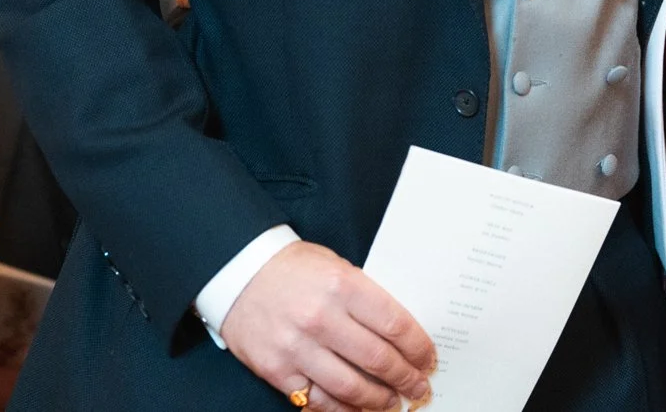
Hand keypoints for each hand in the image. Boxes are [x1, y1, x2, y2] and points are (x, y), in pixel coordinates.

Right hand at [218, 241, 436, 411]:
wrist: (238, 272)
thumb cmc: (293, 268)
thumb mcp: (336, 267)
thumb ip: (365, 298)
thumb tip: (401, 335)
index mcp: (341, 286)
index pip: (394, 325)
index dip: (418, 348)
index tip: (428, 359)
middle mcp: (321, 318)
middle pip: (378, 359)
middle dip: (406, 378)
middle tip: (419, 387)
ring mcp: (297, 347)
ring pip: (351, 386)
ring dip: (379, 400)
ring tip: (393, 403)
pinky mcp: (277, 370)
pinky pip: (317, 400)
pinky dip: (343, 409)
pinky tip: (358, 409)